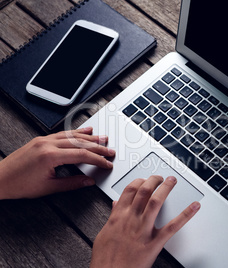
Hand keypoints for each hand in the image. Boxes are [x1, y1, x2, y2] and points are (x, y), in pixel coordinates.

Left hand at [0, 127, 114, 198]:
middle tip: (111, 151)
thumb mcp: (48, 188)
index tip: (107, 164)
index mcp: (50, 156)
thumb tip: (88, 181)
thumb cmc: (19, 185)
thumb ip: (71, 183)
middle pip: (81, 143)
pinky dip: (76, 132)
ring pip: (72, 136)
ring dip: (90, 137)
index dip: (98, 160)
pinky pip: (63, 133)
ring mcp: (44, 140)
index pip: (82, 155)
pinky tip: (85, 131)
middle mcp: (48, 144)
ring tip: (103, 138)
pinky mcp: (41, 139)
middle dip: (98, 147)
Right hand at [90, 176, 200, 267]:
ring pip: (156, 202)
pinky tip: (194, 206)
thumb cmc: (106, 259)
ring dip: (166, 188)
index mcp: (118, 217)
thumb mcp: (104, 234)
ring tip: (172, 181)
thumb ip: (112, 216)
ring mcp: (144, 230)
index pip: (130, 190)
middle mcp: (131, 220)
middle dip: (153, 180)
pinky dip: (185, 215)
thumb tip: (116, 204)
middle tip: (160, 177)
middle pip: (144, 191)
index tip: (144, 179)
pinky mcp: (154, 242)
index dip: (139, 181)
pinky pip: (172, 226)